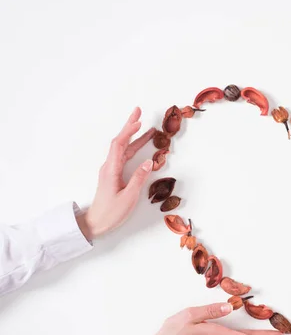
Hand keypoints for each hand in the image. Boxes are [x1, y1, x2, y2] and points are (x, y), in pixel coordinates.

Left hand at [76, 107, 155, 239]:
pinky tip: (140, 145)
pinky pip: (124, 156)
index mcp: (111, 169)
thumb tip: (150, 162)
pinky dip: (133, 147)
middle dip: (129, 126)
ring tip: (146, 128)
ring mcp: (111, 170)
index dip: (129, 131)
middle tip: (138, 111)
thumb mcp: (128, 197)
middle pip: (120, 141)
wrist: (96, 223)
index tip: (139, 121)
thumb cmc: (111, 212)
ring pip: (123, 148)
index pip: (119, 145)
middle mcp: (109, 166)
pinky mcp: (114, 174)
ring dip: (134, 137)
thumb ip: (139, 178)